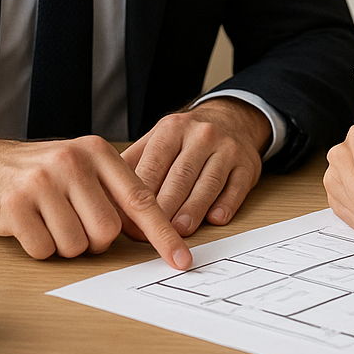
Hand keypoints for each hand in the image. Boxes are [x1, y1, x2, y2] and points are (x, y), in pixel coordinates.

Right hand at [0, 135, 190, 266]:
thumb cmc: (42, 172)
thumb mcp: (83, 168)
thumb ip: (116, 192)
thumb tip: (153, 230)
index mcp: (97, 152)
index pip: (140, 199)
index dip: (163, 234)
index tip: (182, 259)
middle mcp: (72, 162)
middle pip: (107, 231)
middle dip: (93, 239)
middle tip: (73, 222)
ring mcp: (42, 181)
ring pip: (76, 245)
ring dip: (65, 245)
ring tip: (48, 219)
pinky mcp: (15, 204)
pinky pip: (44, 250)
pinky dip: (40, 248)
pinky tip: (29, 225)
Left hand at [120, 98, 269, 236]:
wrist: (231, 119)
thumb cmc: (187, 138)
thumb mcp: (158, 139)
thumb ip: (135, 164)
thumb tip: (106, 196)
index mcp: (172, 129)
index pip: (154, 165)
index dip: (140, 196)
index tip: (128, 221)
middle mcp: (201, 135)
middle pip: (180, 177)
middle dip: (165, 208)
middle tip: (151, 234)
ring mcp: (227, 149)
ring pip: (208, 183)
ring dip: (193, 210)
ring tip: (179, 232)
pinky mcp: (247, 165)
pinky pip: (236, 187)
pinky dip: (226, 204)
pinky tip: (216, 219)